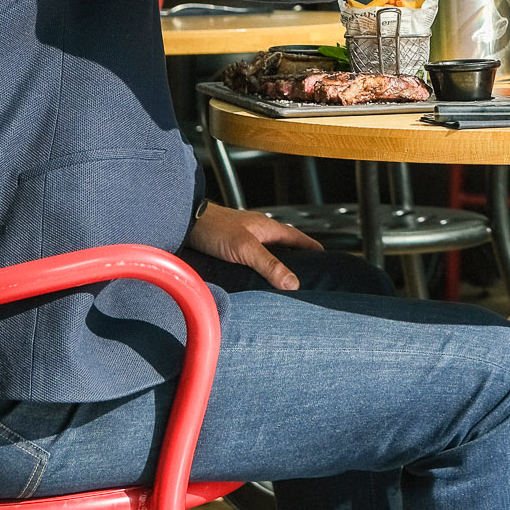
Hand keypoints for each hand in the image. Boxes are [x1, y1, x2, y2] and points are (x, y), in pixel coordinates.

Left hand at [185, 202, 322, 291]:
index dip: (313, 249)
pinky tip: (255, 283)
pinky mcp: (230, 249)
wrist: (183, 222)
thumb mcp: (245, 248)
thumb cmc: (213, 228)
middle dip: (296, 261)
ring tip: (282, 287)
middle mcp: (258, 232)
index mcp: (268, 228)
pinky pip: (251, 261)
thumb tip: (293, 283)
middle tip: (307, 279)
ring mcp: (244, 240)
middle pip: (284, 248)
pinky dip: (257, 271)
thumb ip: (269, 264)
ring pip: (267, 255)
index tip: (326, 260)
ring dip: (275, 268)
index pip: (298, 239)